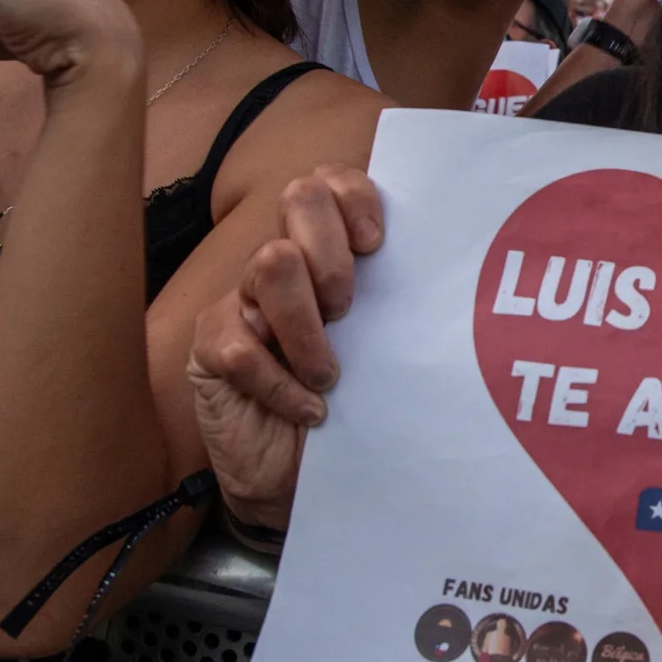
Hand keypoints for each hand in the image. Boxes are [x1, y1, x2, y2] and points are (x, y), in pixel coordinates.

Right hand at [188, 165, 383, 530]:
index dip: (354, 196)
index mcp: (328, 252)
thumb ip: (397, 305)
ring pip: (272, 264)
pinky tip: (308, 412)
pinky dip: (283, 386)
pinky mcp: (212, 347)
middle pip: (298, 198)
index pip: (332, 181)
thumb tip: (449, 274)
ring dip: (309, 326)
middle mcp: (282, 263)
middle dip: (333, 249)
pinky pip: (241, 347)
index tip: (377, 246)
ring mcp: (242, 301)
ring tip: (330, 376)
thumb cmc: (353, 405)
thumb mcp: (386, 350)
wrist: (299, 479)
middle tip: (347, 310)